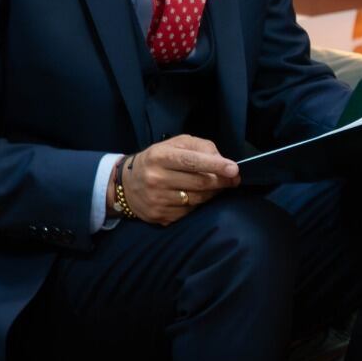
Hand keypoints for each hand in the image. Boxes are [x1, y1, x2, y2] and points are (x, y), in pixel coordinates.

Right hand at [117, 135, 239, 224]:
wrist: (127, 184)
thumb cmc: (158, 160)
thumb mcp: (176, 145)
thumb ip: (201, 147)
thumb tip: (223, 161)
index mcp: (160, 157)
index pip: (192, 161)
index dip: (215, 165)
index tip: (234, 169)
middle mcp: (156, 179)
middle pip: (199, 183)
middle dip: (222, 181)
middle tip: (233, 179)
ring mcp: (157, 200)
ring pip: (197, 199)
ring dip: (213, 193)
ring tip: (216, 186)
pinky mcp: (159, 216)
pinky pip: (189, 212)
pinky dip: (198, 204)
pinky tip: (196, 196)